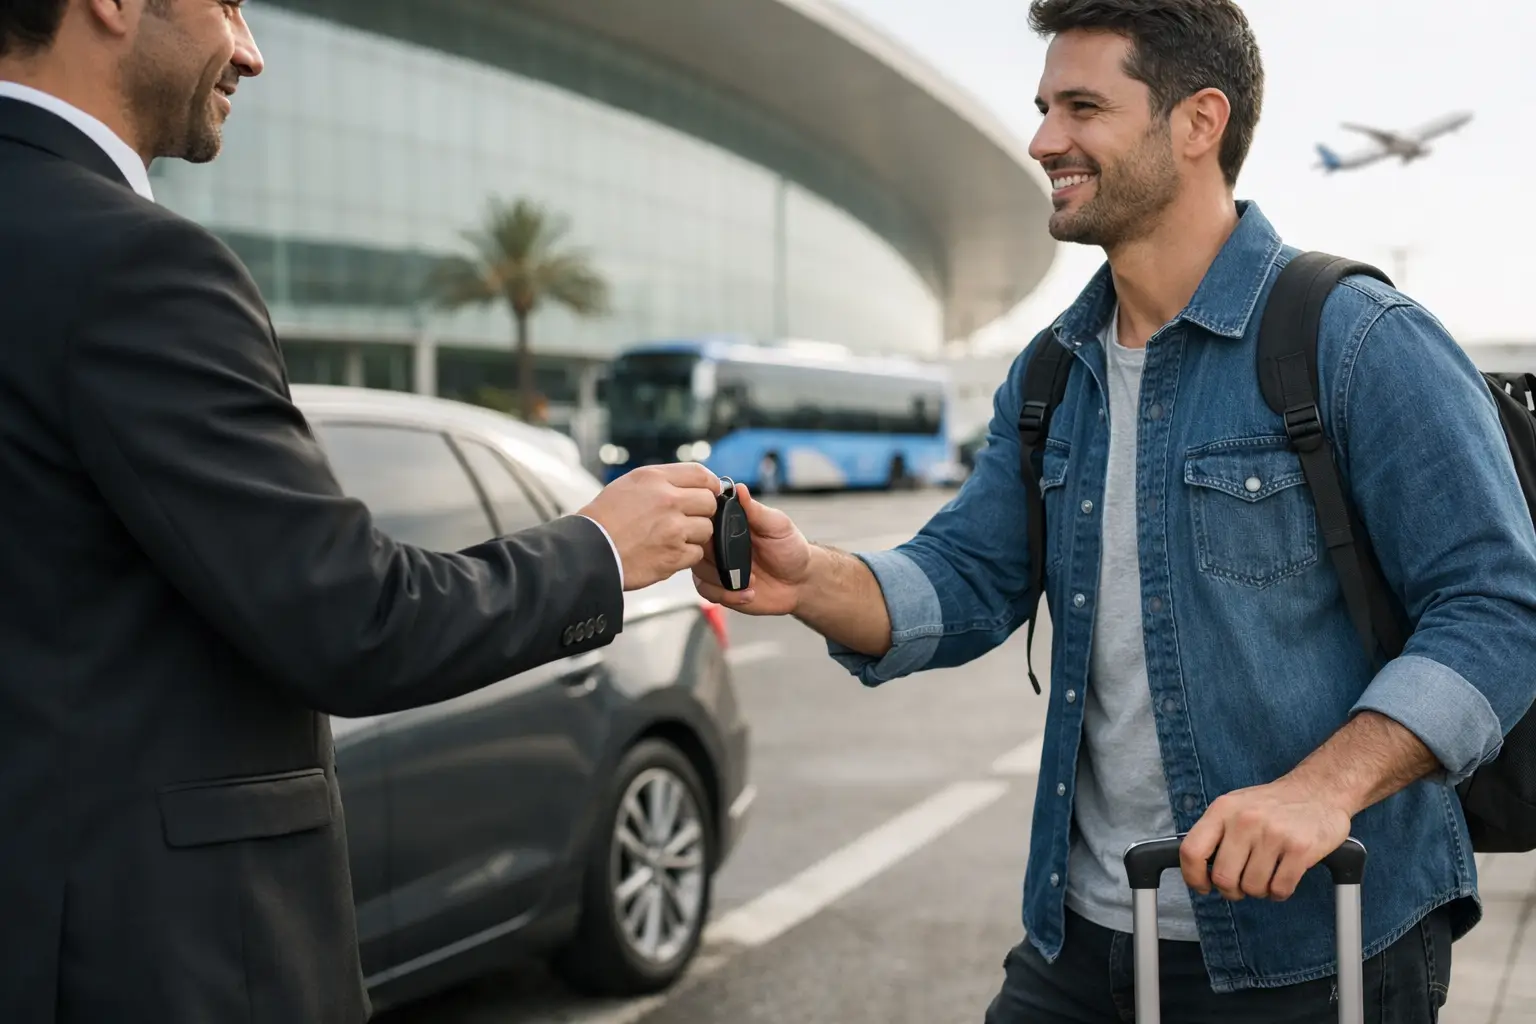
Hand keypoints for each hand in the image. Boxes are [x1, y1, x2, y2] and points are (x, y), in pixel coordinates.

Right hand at [578, 463, 721, 590]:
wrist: (588, 551)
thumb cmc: (603, 520)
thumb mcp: (629, 485)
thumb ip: (661, 482)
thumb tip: (691, 486)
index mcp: (655, 479)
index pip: (701, 474)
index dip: (711, 485)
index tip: (710, 493)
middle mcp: (668, 500)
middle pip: (709, 502)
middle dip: (703, 512)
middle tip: (687, 520)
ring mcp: (673, 529)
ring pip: (707, 529)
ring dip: (694, 535)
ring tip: (672, 538)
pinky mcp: (674, 556)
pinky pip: (696, 553)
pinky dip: (686, 556)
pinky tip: (668, 553)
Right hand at [691, 483, 810, 615]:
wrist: (799, 582)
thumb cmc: (790, 549)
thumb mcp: (778, 525)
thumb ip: (756, 510)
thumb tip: (739, 488)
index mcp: (728, 522)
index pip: (704, 517)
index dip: (705, 523)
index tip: (717, 532)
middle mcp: (718, 542)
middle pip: (695, 544)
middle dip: (715, 556)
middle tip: (738, 563)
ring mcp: (715, 565)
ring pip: (698, 569)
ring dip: (723, 578)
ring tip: (751, 579)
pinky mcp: (717, 587)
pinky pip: (706, 591)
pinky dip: (727, 594)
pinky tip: (749, 593)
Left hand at [1179, 776, 1350, 901]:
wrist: (1319, 790)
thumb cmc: (1274, 805)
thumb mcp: (1236, 806)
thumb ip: (1216, 833)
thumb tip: (1197, 869)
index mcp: (1223, 809)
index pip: (1191, 851)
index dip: (1192, 877)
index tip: (1203, 886)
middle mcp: (1245, 820)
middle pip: (1223, 877)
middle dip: (1232, 890)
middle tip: (1241, 885)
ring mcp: (1273, 834)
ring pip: (1253, 887)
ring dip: (1259, 890)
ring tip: (1266, 875)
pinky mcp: (1300, 849)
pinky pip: (1280, 889)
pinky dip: (1279, 892)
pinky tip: (1282, 878)